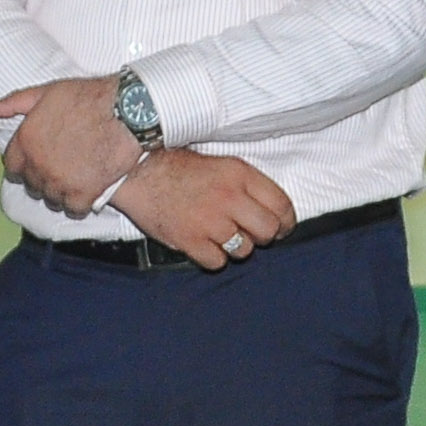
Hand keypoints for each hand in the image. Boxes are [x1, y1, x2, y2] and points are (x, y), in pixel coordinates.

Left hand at [0, 74, 144, 216]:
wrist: (126, 111)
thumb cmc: (88, 97)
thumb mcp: (47, 92)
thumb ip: (15, 102)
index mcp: (25, 141)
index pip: (12, 166)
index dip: (25, 164)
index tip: (38, 160)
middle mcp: (38, 165)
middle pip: (32, 185)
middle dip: (43, 178)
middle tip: (62, 167)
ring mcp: (59, 182)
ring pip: (52, 199)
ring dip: (61, 192)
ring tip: (76, 177)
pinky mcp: (83, 195)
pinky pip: (74, 209)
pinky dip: (80, 203)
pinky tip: (88, 189)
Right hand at [108, 148, 294, 271]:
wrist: (138, 171)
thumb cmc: (177, 166)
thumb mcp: (220, 163)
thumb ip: (246, 183)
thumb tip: (269, 208)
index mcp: (240, 174)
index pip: (281, 204)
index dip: (287, 221)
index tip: (282, 227)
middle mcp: (229, 198)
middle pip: (268, 231)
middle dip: (263, 236)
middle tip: (251, 234)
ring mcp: (210, 221)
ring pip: (244, 250)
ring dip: (235, 247)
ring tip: (220, 235)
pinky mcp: (190, 240)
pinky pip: (217, 262)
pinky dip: (212, 257)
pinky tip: (203, 244)